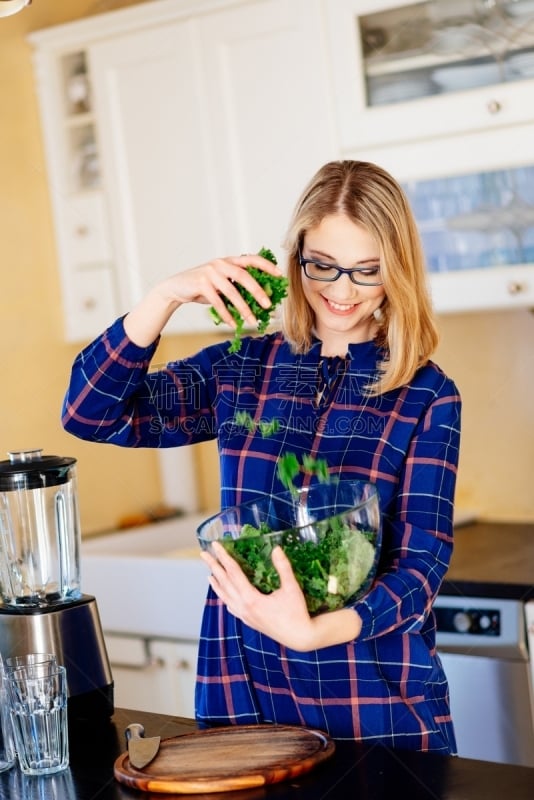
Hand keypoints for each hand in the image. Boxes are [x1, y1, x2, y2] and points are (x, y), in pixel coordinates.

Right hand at [169, 253, 281, 328]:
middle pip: (244, 276)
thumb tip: (261, 299)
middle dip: (257, 291)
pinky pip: (218, 302)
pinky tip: (233, 324)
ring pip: (232, 291)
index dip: (267, 265)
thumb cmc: (204, 287)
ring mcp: (210, 273)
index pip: (251, 259)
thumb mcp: (222, 282)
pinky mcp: (201, 284)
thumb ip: (237, 285)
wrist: (176, 287)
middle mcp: (220, 264)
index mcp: (229, 260)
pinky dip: (227, 314)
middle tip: (268, 305)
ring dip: (244, 308)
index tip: (280, 275)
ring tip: (253, 320)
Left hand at [200, 542, 361, 650]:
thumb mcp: (291, 588)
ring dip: (217, 584)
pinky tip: (224, 597)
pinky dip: (225, 599)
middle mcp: (244, 608)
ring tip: (209, 574)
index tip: (215, 545)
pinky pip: (232, 608)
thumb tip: (276, 548)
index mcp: (251, 599)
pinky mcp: (249, 622)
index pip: (233, 573)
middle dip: (214, 567)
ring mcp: (245, 616)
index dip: (224, 557)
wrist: (300, 637)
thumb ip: (283, 567)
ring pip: (226, 597)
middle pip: (225, 583)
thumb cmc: (297, 612)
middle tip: (204, 554)